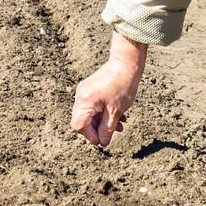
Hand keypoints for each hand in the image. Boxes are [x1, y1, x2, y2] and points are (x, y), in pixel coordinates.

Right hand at [70, 31, 146, 146]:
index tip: (104, 140)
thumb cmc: (122, 85)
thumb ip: (107, 129)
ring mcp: (85, 90)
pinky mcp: (91, 87)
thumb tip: (103, 142)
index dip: (91, 136)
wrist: (126, 63)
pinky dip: (104, 112)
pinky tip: (118, 115)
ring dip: (103, 121)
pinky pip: (93, 105)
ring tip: (120, 124)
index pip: (79, 126)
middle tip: (113, 132)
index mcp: (84, 101)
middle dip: (98, 129)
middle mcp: (81, 96)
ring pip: (90, 113)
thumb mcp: (116, 111)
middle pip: (83, 120)